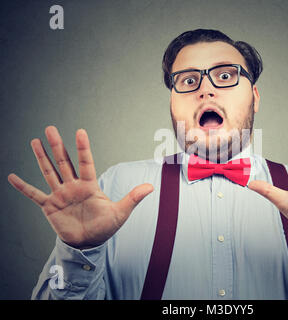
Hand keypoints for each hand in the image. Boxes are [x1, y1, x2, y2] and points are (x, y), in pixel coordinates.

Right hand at [8, 126, 153, 248]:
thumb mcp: (121, 212)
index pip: (85, 162)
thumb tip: (150, 187)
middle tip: (50, 128)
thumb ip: (133, 198)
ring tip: (35, 141)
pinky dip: (23, 187)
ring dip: (41, 158)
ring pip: (49, 172)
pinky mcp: (49, 207)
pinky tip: (11, 177)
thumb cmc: (106, 226)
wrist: (90, 242)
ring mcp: (60, 195)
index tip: (80, 131)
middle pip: (64, 162)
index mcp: (89, 185)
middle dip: (57, 146)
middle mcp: (73, 186)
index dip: (82, 148)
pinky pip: (34, 195)